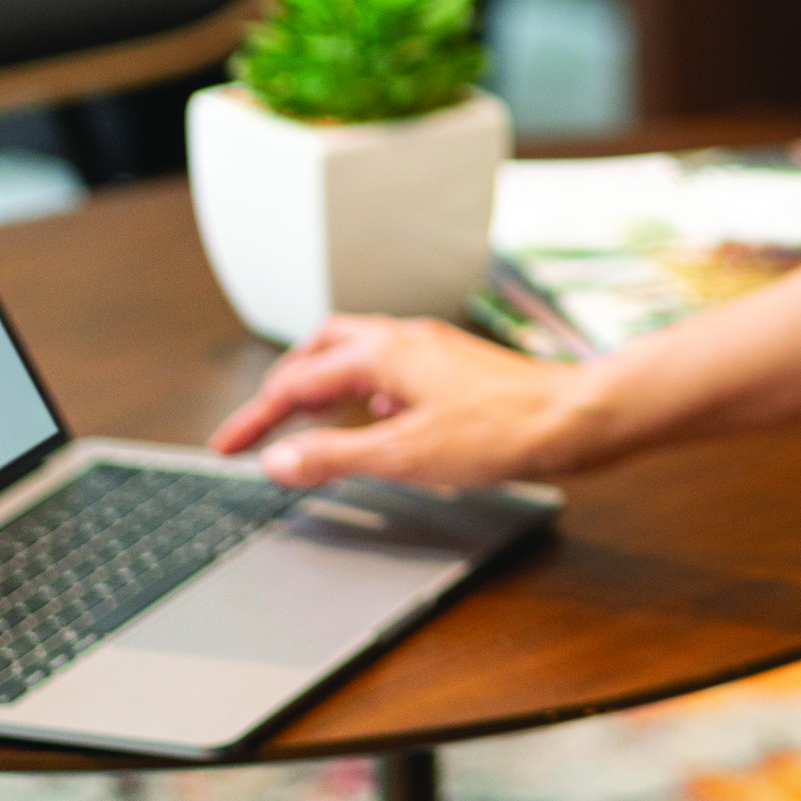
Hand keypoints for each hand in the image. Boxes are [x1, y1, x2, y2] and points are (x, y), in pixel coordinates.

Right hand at [207, 314, 592, 488]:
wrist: (572, 418)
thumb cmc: (501, 431)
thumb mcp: (403, 456)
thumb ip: (334, 457)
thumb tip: (279, 460)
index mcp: (383, 353)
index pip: (297, 381)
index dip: (256, 416)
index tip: (228, 446)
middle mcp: (405, 340)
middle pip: (323, 348)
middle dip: (286, 384)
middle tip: (262, 424)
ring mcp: (433, 350)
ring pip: (360, 356)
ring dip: (325, 386)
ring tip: (308, 424)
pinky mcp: (455, 368)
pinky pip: (393, 371)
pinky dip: (366, 394)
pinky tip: (376, 425)